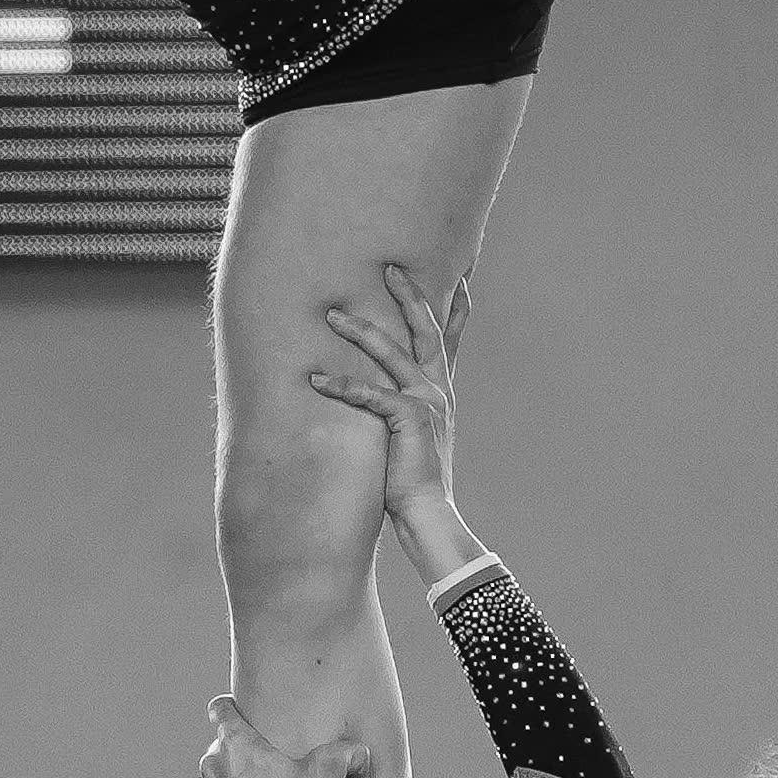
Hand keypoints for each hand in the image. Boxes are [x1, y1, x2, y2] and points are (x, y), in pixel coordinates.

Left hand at [193, 697, 350, 777]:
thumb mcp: (329, 775)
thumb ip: (346, 753)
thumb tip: (356, 754)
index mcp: (236, 742)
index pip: (220, 708)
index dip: (231, 708)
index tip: (241, 714)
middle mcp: (212, 763)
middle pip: (224, 748)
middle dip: (244, 757)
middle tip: (272, 773)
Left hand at [308, 261, 467, 552]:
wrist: (428, 511)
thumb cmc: (415, 476)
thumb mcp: (417, 433)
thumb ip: (407, 407)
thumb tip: (389, 395)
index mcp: (442, 389)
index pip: (452, 337)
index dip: (457, 305)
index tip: (462, 274)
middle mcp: (439, 389)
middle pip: (426, 329)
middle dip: (408, 295)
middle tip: (388, 266)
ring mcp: (427, 401)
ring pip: (392, 352)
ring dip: (359, 331)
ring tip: (331, 314)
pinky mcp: (408, 418)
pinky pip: (370, 394)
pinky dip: (341, 385)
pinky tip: (315, 379)